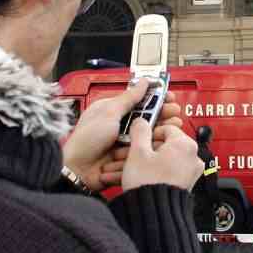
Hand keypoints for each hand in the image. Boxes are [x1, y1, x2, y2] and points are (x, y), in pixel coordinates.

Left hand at [62, 81, 183, 191]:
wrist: (78, 170)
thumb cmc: (86, 140)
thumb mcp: (108, 113)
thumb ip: (128, 98)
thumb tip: (142, 82)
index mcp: (112, 111)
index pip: (138, 101)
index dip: (154, 98)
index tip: (169, 96)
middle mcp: (119, 125)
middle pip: (146, 117)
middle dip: (162, 114)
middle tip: (175, 113)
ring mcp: (123, 142)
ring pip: (147, 134)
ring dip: (160, 130)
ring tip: (173, 128)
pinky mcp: (127, 157)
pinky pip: (144, 150)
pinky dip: (152, 146)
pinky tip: (163, 143)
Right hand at [120, 117, 203, 192]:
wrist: (154, 215)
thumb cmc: (149, 184)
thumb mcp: (138, 152)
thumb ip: (140, 131)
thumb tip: (141, 122)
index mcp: (185, 145)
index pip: (166, 128)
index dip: (148, 132)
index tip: (138, 137)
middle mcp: (192, 158)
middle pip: (163, 147)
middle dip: (142, 151)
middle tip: (126, 155)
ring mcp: (189, 173)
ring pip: (161, 162)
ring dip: (142, 164)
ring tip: (124, 170)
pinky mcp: (183, 186)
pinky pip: (165, 174)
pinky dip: (151, 174)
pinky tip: (133, 180)